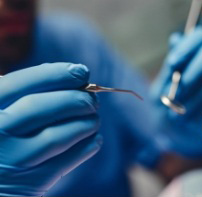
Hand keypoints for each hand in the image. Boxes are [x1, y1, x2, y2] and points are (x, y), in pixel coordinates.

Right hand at [0, 63, 101, 195]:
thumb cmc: (5, 136)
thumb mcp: (5, 110)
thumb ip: (26, 93)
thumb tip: (76, 74)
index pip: (20, 84)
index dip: (56, 74)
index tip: (82, 71)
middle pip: (39, 108)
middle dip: (75, 99)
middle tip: (93, 99)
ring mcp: (12, 160)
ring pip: (56, 137)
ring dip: (85, 123)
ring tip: (94, 118)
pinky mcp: (30, 182)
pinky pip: (66, 162)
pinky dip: (86, 147)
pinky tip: (94, 137)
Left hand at [150, 26, 201, 157]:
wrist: (174, 136)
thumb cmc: (165, 107)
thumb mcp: (160, 87)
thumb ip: (171, 66)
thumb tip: (176, 39)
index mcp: (194, 56)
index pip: (198, 36)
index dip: (187, 47)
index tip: (173, 64)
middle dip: (193, 70)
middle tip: (180, 87)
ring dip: (192, 92)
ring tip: (176, 106)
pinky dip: (197, 106)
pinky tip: (185, 115)